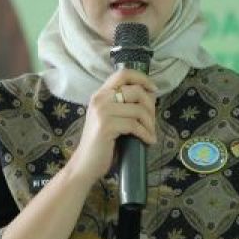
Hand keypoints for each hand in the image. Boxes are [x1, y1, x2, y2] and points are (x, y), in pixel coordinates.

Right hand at [67, 68, 156, 185]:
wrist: (84, 164)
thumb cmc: (102, 143)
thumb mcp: (112, 118)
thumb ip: (125, 105)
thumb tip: (151, 96)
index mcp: (100, 94)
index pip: (123, 74)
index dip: (142, 78)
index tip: (153, 90)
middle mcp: (99, 99)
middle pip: (136, 91)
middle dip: (150, 106)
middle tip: (152, 122)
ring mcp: (102, 111)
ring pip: (138, 109)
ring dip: (150, 123)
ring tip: (150, 134)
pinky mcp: (106, 126)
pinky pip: (134, 125)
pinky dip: (146, 134)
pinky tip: (148, 141)